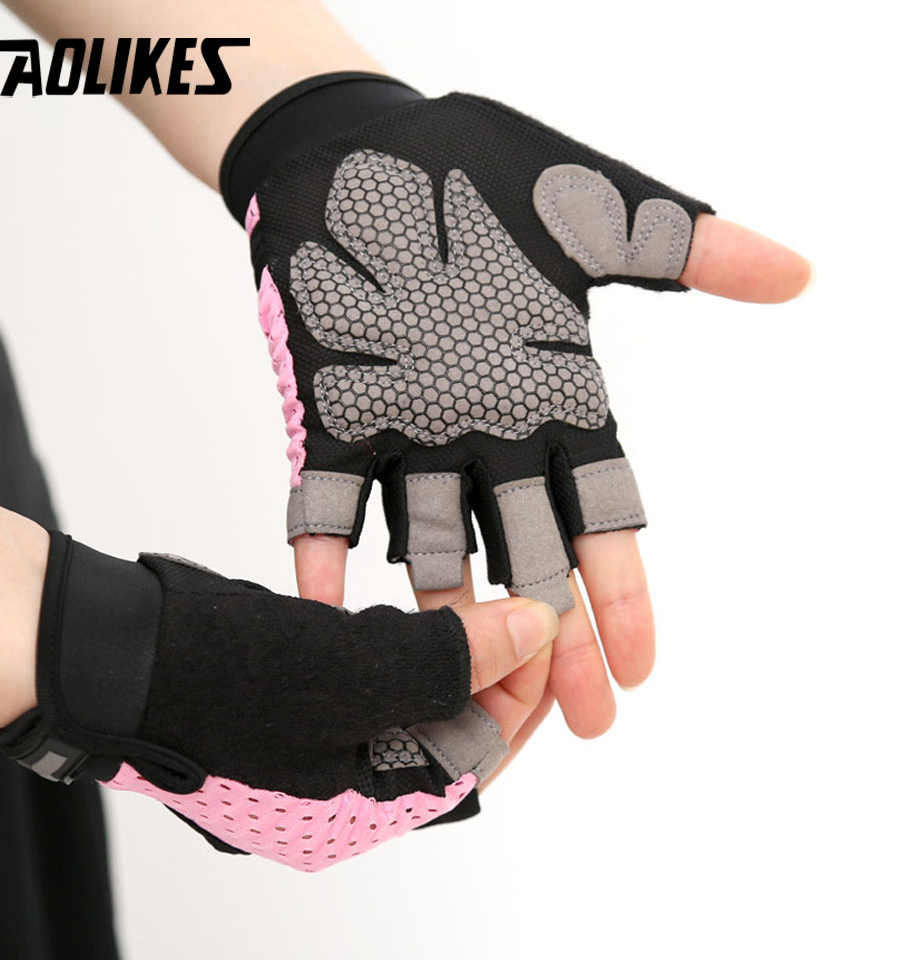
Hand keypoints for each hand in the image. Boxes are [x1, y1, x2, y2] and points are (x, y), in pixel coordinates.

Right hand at [0, 526, 557, 870]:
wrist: (104, 651)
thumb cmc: (216, 672)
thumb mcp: (348, 668)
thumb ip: (449, 659)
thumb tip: (536, 631)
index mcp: (356, 815)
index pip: (470, 762)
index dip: (517, 696)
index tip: (545, 632)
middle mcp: (336, 798)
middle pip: (442, 740)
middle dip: (486, 678)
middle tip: (518, 619)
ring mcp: (306, 758)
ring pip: (405, 711)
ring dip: (443, 663)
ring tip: (476, 612)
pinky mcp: (284, 717)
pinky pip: (362, 693)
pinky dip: (395, 657)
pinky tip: (412, 622)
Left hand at [292, 213, 810, 740]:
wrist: (363, 146)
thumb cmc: (480, 170)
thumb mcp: (595, 206)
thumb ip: (687, 248)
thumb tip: (797, 273)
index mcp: (550, 399)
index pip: (599, 511)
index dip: (620, 589)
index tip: (639, 664)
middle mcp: (483, 432)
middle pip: (527, 554)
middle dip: (552, 636)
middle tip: (576, 720)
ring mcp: (404, 429)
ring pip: (432, 543)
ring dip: (448, 617)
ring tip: (462, 689)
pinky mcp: (330, 412)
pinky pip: (324, 498)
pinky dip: (323, 553)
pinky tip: (326, 613)